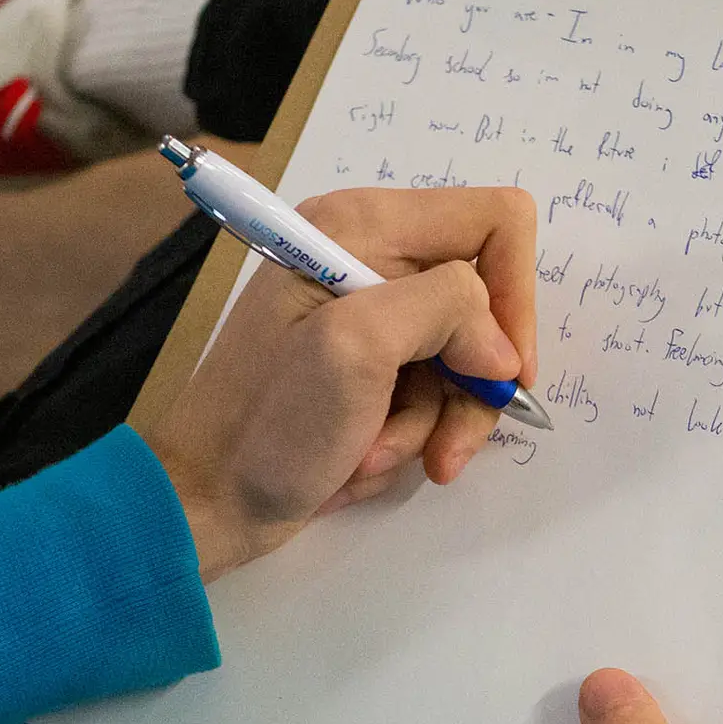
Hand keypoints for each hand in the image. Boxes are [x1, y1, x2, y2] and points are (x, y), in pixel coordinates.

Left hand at [143, 186, 539, 580]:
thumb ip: (443, 310)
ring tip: (376, 456)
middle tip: (445, 444)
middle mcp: (372, 257)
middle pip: (486, 303)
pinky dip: (410, 436)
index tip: (503, 371)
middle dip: (469, 383)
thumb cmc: (267, 423)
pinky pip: (433, 395)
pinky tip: (362, 460)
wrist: (206, 501)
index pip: (495, 222)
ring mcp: (372, 317)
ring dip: (434, 422)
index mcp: (363, 226)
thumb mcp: (355, 348)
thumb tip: (501, 349)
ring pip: (465, 361)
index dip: (516, 294)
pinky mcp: (371, 368)